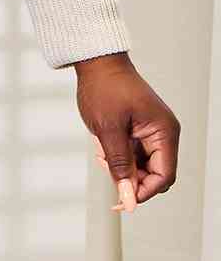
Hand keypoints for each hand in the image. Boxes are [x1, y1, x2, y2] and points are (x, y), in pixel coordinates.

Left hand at [73, 51, 179, 211]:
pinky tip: (103, 145)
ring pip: (142, 166)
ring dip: (121, 166)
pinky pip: (133, 154)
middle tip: (107, 166)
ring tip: (102, 150)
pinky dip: (118, 155)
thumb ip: (120, 166)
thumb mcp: (109, 131)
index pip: (164, 176)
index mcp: (164, 132)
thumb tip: (128, 198)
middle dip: (130, 177)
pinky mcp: (140, 129)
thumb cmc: (105, 87)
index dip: (143, 192)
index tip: (121, 198)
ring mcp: (152, 131)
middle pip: (154, 174)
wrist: (96, 62)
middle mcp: (163, 133)